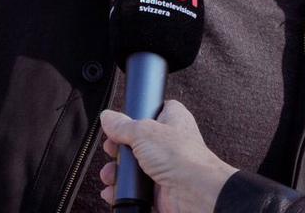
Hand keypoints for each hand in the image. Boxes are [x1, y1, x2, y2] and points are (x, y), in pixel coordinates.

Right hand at [99, 100, 236, 212]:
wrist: (197, 194)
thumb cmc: (181, 157)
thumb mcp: (143, 132)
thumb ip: (122, 125)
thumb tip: (108, 117)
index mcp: (171, 119)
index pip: (150, 111)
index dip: (132, 116)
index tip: (117, 123)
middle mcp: (169, 142)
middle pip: (137, 141)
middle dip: (118, 149)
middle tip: (111, 150)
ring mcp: (165, 167)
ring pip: (135, 166)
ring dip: (117, 171)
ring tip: (109, 175)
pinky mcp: (160, 190)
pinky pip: (137, 189)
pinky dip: (123, 190)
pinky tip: (113, 190)